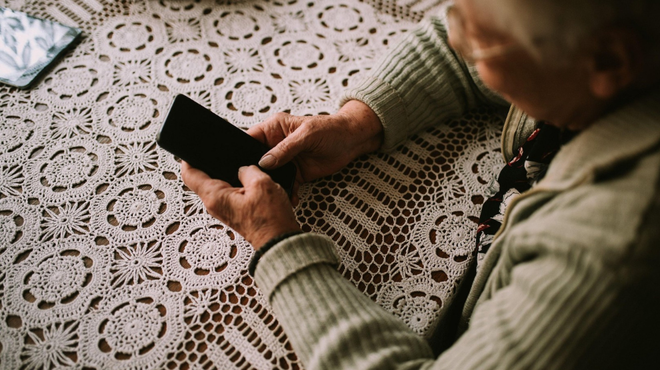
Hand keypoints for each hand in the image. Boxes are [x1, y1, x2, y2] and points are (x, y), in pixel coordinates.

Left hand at [181, 162, 300, 248]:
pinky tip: (250, 180)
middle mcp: (214, 205)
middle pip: (203, 178)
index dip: (189, 158)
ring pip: (219, 185)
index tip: (194, 149)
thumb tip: (244, 167)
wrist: (279, 242)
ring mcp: (224, 210)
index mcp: (214, 196)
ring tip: (240, 165)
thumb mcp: (261, 184)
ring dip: (228, 175)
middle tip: (222, 152)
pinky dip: (237, 185)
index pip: (189, 174)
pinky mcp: (234, 213)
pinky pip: (230, 194)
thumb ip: (248, 169)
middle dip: (212, 164)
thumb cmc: (269, 220)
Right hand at [248, 100, 382, 203]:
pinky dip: (286, 192)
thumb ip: (285, 148)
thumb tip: (264, 162)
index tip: (237, 165)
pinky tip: (290, 198)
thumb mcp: (307, 134)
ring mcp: (285, 160)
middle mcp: (276, 144)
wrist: (351, 141)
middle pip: (256, 160)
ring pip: (270, 175)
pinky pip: (286, 184)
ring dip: (271, 185)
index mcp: (274, 128)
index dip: (241, 151)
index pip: (250, 139)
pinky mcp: (296, 173)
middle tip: (252, 185)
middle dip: (254, 173)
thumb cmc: (330, 129)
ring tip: (271, 194)